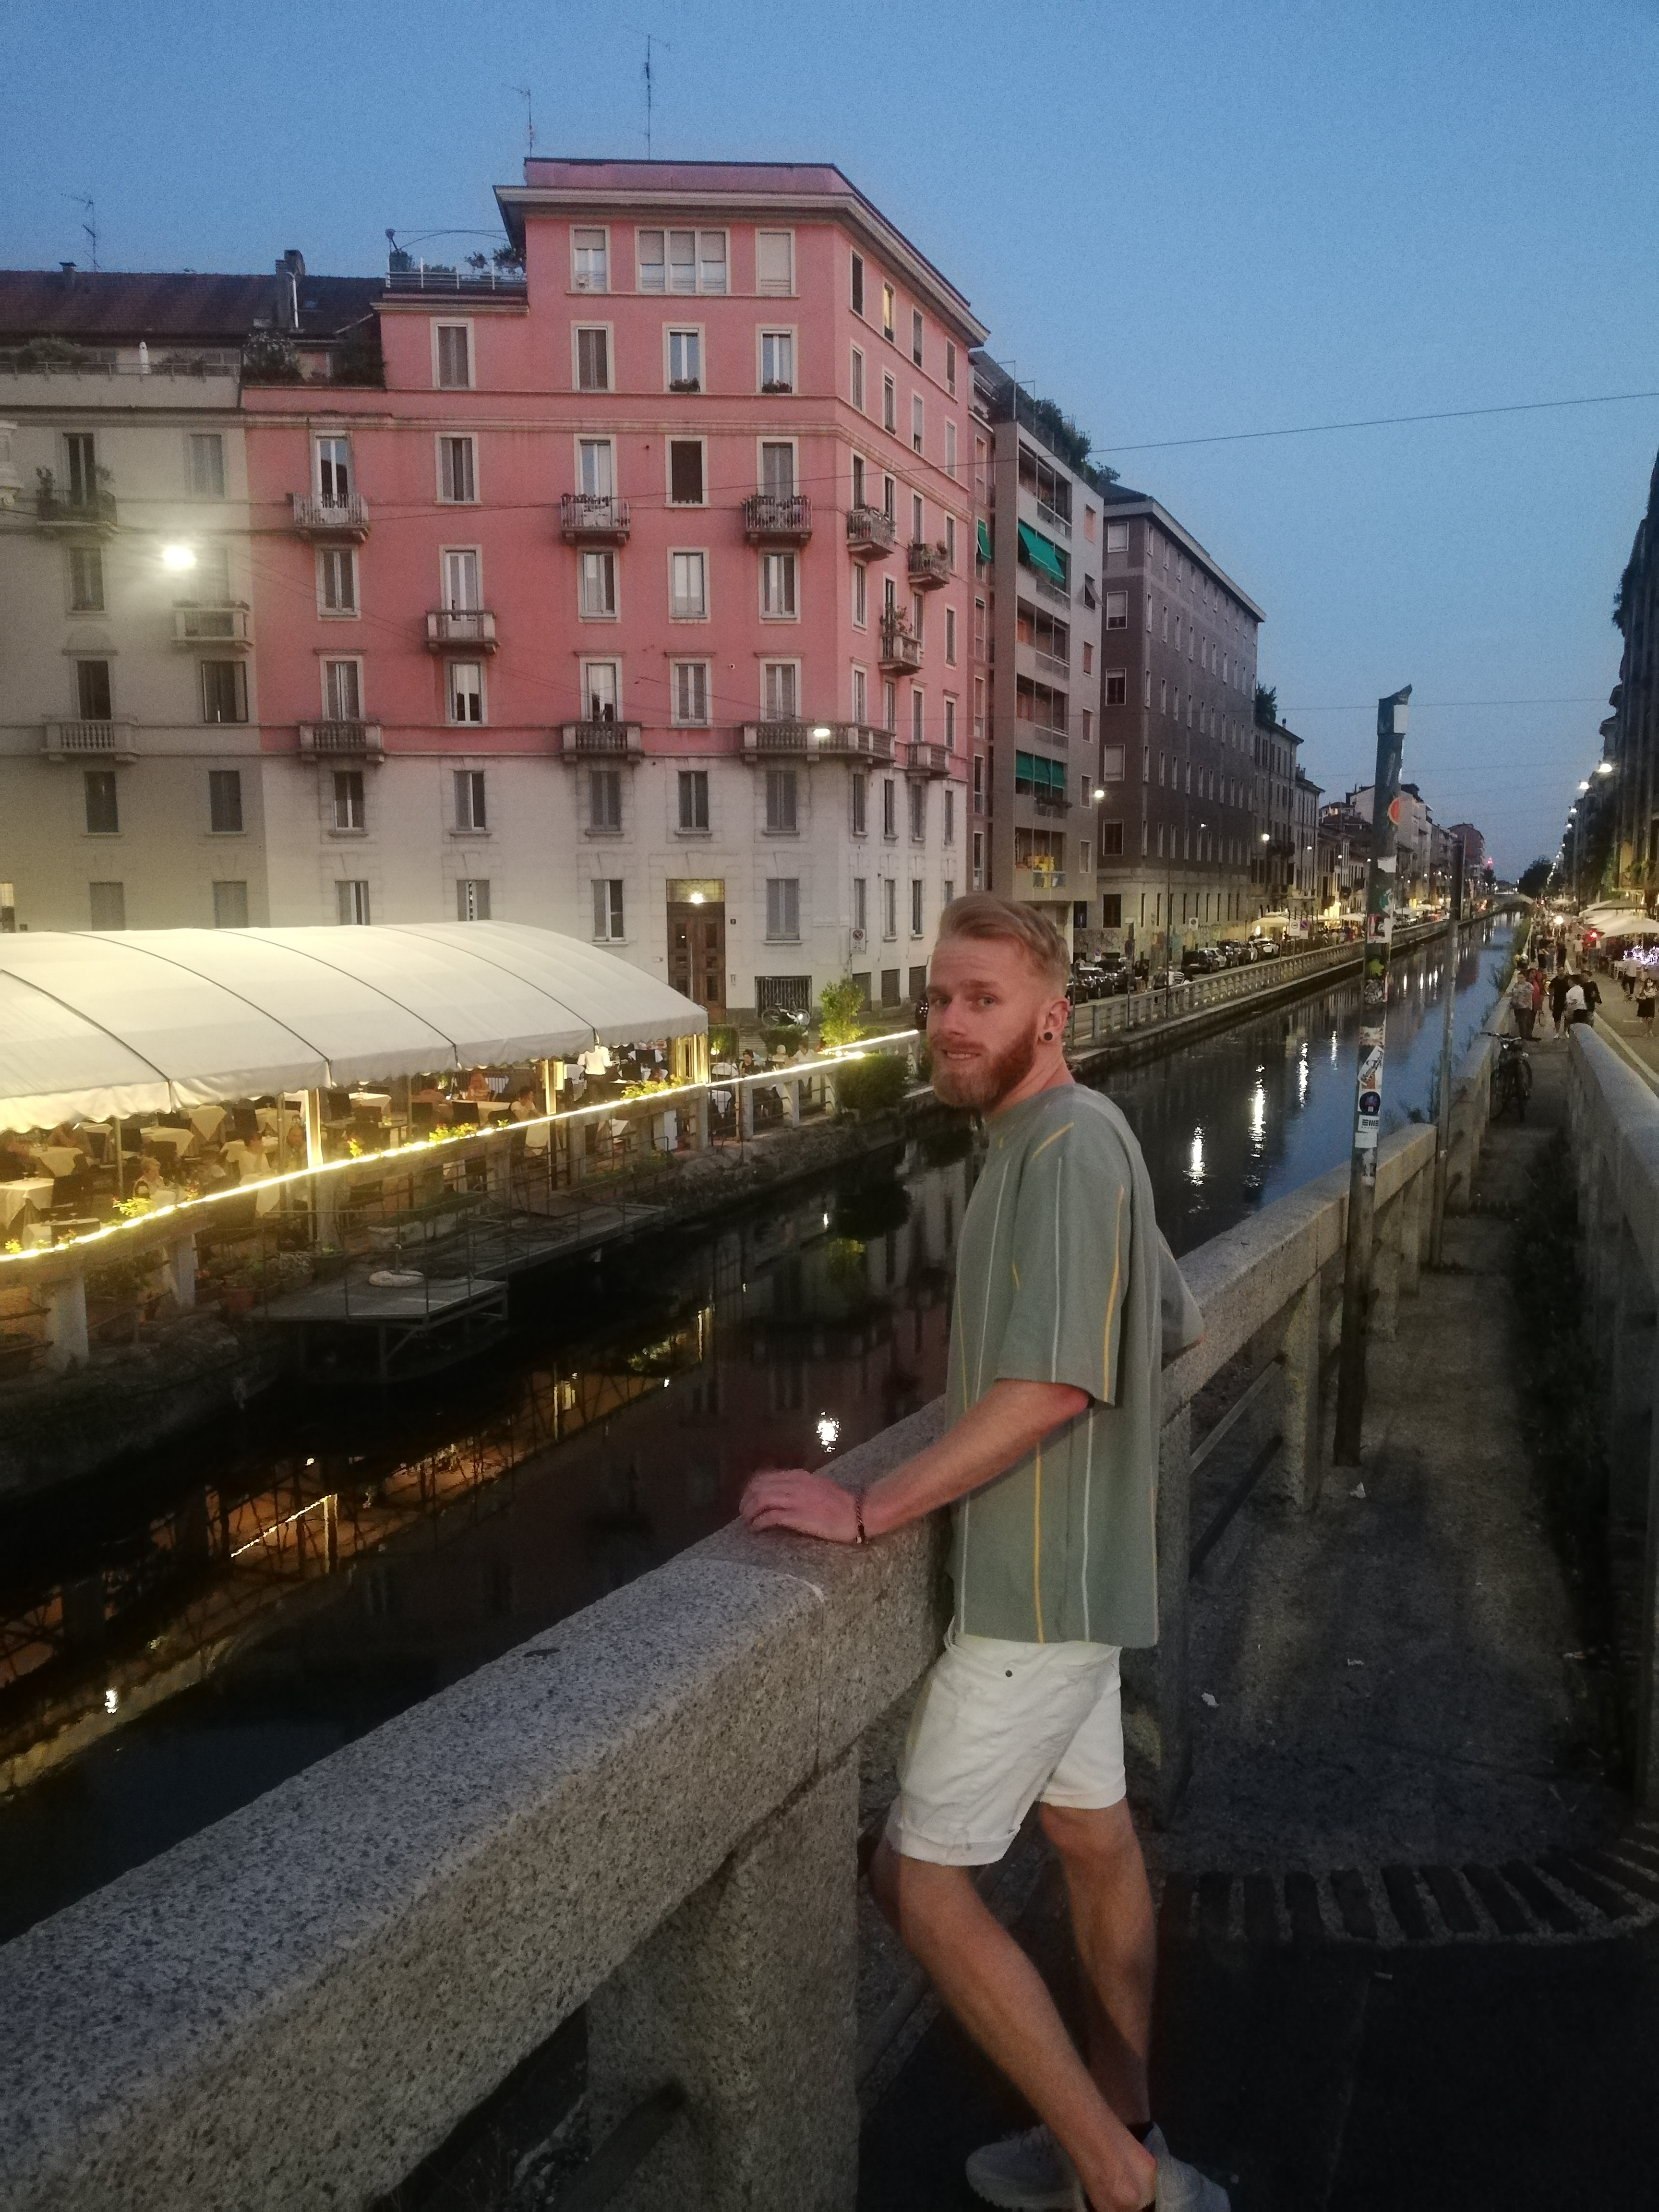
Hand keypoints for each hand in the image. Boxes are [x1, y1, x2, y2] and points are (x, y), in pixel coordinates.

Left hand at [739, 1467, 860, 1543]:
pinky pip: (770, 1517)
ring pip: (761, 1500)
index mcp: (798, 1476)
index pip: (764, 1477)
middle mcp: (794, 1485)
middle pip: (758, 1487)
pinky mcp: (798, 1516)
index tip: (748, 1500)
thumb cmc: (841, 1503)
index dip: (751, 1489)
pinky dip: (759, 1522)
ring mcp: (795, 1500)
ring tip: (748, 1522)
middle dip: (746, 1501)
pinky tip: (757, 1529)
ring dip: (750, 1512)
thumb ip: (799, 1487)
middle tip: (744, 1513)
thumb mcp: (817, 1486)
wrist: (858, 1513)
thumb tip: (782, 1493)